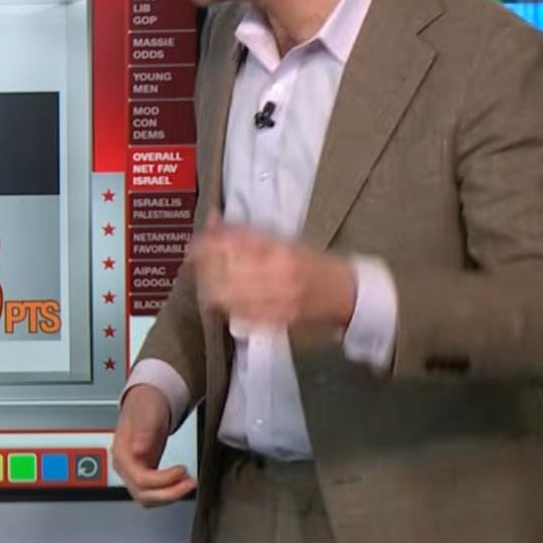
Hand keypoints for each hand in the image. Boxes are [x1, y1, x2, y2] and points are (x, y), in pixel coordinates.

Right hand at [111, 384, 195, 505]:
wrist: (146, 401)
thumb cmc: (146, 404)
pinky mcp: (144, 472)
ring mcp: (133, 471)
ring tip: (188, 484)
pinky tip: (181, 483)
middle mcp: (125, 466)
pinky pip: (153, 492)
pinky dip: (168, 492)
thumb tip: (138, 451)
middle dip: (168, 493)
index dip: (163, 480)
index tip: (181, 470)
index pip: (140, 480)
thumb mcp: (147, 412)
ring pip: (147, 498)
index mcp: (122, 453)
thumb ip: (143, 431)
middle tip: (190, 483)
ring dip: (169, 495)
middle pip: (142, 494)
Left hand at [191, 216, 355, 333]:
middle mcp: (279, 277)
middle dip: (204, 266)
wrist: (348, 295)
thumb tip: (213, 220)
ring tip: (203, 279)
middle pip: (225, 271)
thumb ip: (247, 232)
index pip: (233, 246)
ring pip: (228, 296)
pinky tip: (218, 298)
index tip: (194, 243)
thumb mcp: (286, 240)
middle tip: (195, 261)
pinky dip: (223, 305)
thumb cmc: (316, 263)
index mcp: (282, 251)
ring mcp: (277, 302)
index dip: (207, 245)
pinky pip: (239, 315)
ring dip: (209, 286)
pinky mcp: (276, 322)